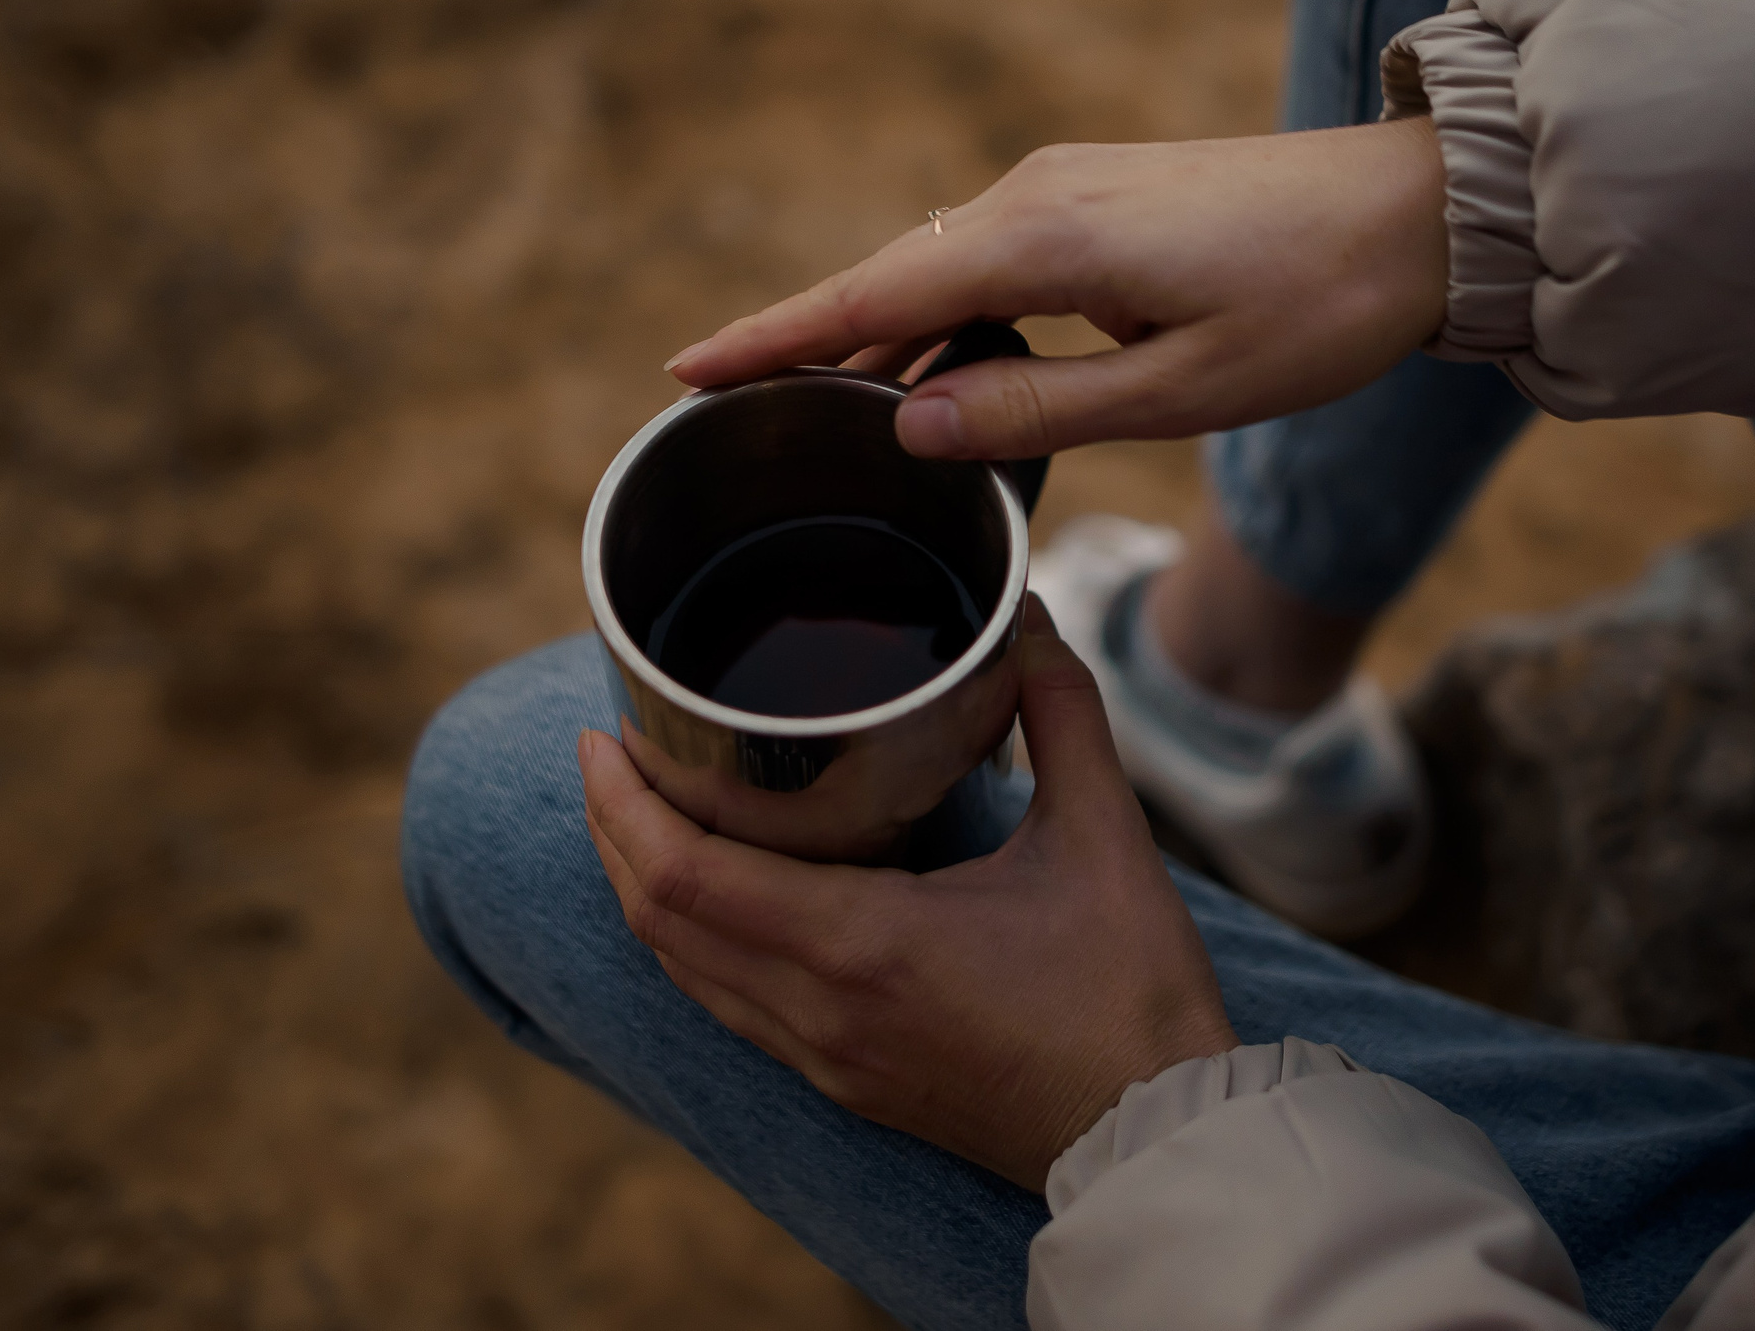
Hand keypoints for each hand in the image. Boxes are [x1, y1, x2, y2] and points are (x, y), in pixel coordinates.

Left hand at [577, 598, 1241, 1189]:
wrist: (1154, 1133)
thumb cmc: (1128, 992)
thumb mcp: (1104, 834)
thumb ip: (1062, 713)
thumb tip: (1033, 620)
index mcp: (861, 945)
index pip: (687, 876)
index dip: (624, 805)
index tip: (601, 738)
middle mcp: (819, 1011)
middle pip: (660, 922)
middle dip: (616, 835)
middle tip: (608, 757)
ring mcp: (826, 1059)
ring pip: (686, 973)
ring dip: (648, 891)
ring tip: (644, 815)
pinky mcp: (847, 1085)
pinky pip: (728, 1008)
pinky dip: (695, 944)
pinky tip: (716, 900)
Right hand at [666, 119, 1449, 458]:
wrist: (1421, 213)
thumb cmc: (1318, 308)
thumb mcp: (1181, 389)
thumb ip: (1037, 409)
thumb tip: (909, 425)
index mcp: (1045, 241)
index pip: (873, 298)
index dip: (775, 338)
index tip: (684, 372)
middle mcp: (1036, 196)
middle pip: (888, 279)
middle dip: (805, 344)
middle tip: (722, 411)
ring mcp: (1067, 187)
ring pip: (937, 271)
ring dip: (878, 338)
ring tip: (810, 410)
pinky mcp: (1100, 198)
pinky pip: (987, 261)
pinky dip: (941, 318)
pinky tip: (934, 375)